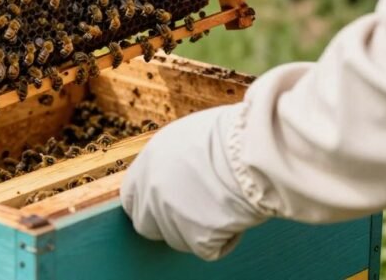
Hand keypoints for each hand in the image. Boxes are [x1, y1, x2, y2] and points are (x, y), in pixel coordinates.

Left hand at [121, 105, 266, 260]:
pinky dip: (225, 240)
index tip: (164, 204)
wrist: (254, 149)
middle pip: (145, 224)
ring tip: (225, 206)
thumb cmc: (232, 135)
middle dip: (166, 224)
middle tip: (194, 213)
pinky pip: (209, 250)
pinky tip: (238, 217)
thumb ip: (172, 160)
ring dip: (197, 231)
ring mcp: (171, 216)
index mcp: (148, 162)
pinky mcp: (196, 237)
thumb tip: (175, 173)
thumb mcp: (189, 136)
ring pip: (177, 239)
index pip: (130, 196)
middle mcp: (152, 190)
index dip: (147, 203)